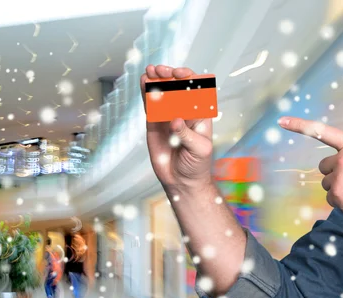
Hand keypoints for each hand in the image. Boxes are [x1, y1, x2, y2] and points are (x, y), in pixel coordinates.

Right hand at [140, 65, 213, 190]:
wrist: (181, 180)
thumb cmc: (197, 165)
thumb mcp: (199, 150)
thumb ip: (187, 134)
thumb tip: (175, 120)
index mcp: (200, 114)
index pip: (196, 91)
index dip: (188, 79)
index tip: (180, 75)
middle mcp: (184, 111)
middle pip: (177, 88)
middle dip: (169, 76)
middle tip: (160, 71)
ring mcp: (168, 116)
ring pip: (162, 93)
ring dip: (156, 80)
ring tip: (149, 71)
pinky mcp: (154, 123)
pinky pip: (150, 105)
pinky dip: (146, 93)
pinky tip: (143, 81)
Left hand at [279, 117, 342, 230]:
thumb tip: (339, 166)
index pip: (322, 131)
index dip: (299, 126)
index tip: (281, 121)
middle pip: (324, 166)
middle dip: (335, 173)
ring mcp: (338, 177)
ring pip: (327, 183)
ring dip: (339, 189)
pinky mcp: (335, 195)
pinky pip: (330, 198)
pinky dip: (341, 202)